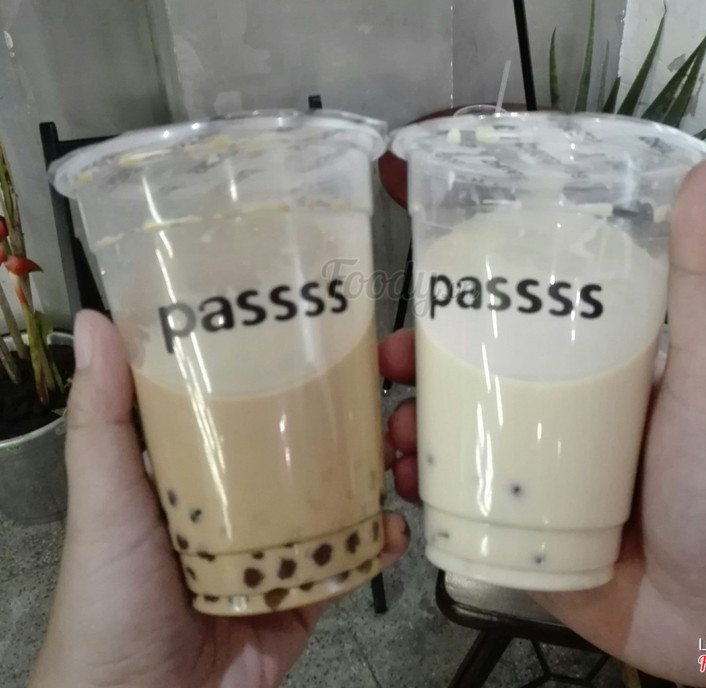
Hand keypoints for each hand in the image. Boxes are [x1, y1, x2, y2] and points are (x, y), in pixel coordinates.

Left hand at [30, 311, 407, 687]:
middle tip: (388, 388)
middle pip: (309, 446)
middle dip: (354, 417)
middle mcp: (246, 498)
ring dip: (379, 470)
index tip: (329, 329)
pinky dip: (380, 541)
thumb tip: (97, 321)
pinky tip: (395, 523)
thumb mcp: (105, 495)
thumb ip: (103, 417)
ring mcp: (281, 545)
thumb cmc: (115, 589)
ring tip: (402, 446)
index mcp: (203, 466)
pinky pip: (354, 559)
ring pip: (342, 495)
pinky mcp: (309, 591)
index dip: (291, 367)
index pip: (252, 402)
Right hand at [380, 159, 705, 686]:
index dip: (464, 302)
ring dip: (408, 425)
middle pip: (469, 377)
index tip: (425, 290)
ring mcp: (529, 471)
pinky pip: (453, 500)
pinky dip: (421, 488)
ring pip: (450, 434)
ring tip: (391, 432)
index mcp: (590, 367)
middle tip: (389, 364)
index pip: (515, 319)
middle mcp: (554, 411)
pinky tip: (404, 486)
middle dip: (419, 366)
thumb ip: (702, 282)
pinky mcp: (512, 528)